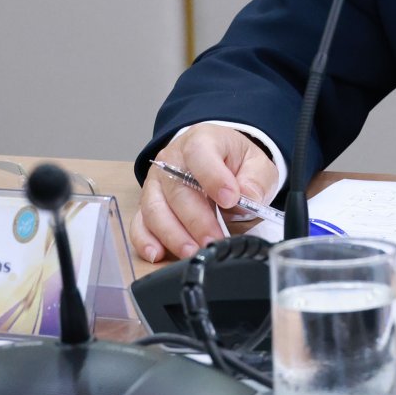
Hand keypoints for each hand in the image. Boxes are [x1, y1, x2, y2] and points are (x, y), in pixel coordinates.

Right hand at [130, 125, 278, 263]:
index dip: (213, 177)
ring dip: (174, 235)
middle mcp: (171, 160)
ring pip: (155, 209)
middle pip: (177, 190)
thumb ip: (256, 179)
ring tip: (193, 251)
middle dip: (197, 220)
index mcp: (201, 140)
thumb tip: (248, 198)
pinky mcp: (147, 205)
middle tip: (214, 240)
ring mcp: (156, 183)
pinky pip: (140, 224)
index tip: (229, 199)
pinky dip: (146, 241)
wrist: (216, 158)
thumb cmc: (233, 161)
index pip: (200, 154)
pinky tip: (158, 254)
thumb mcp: (255, 163)